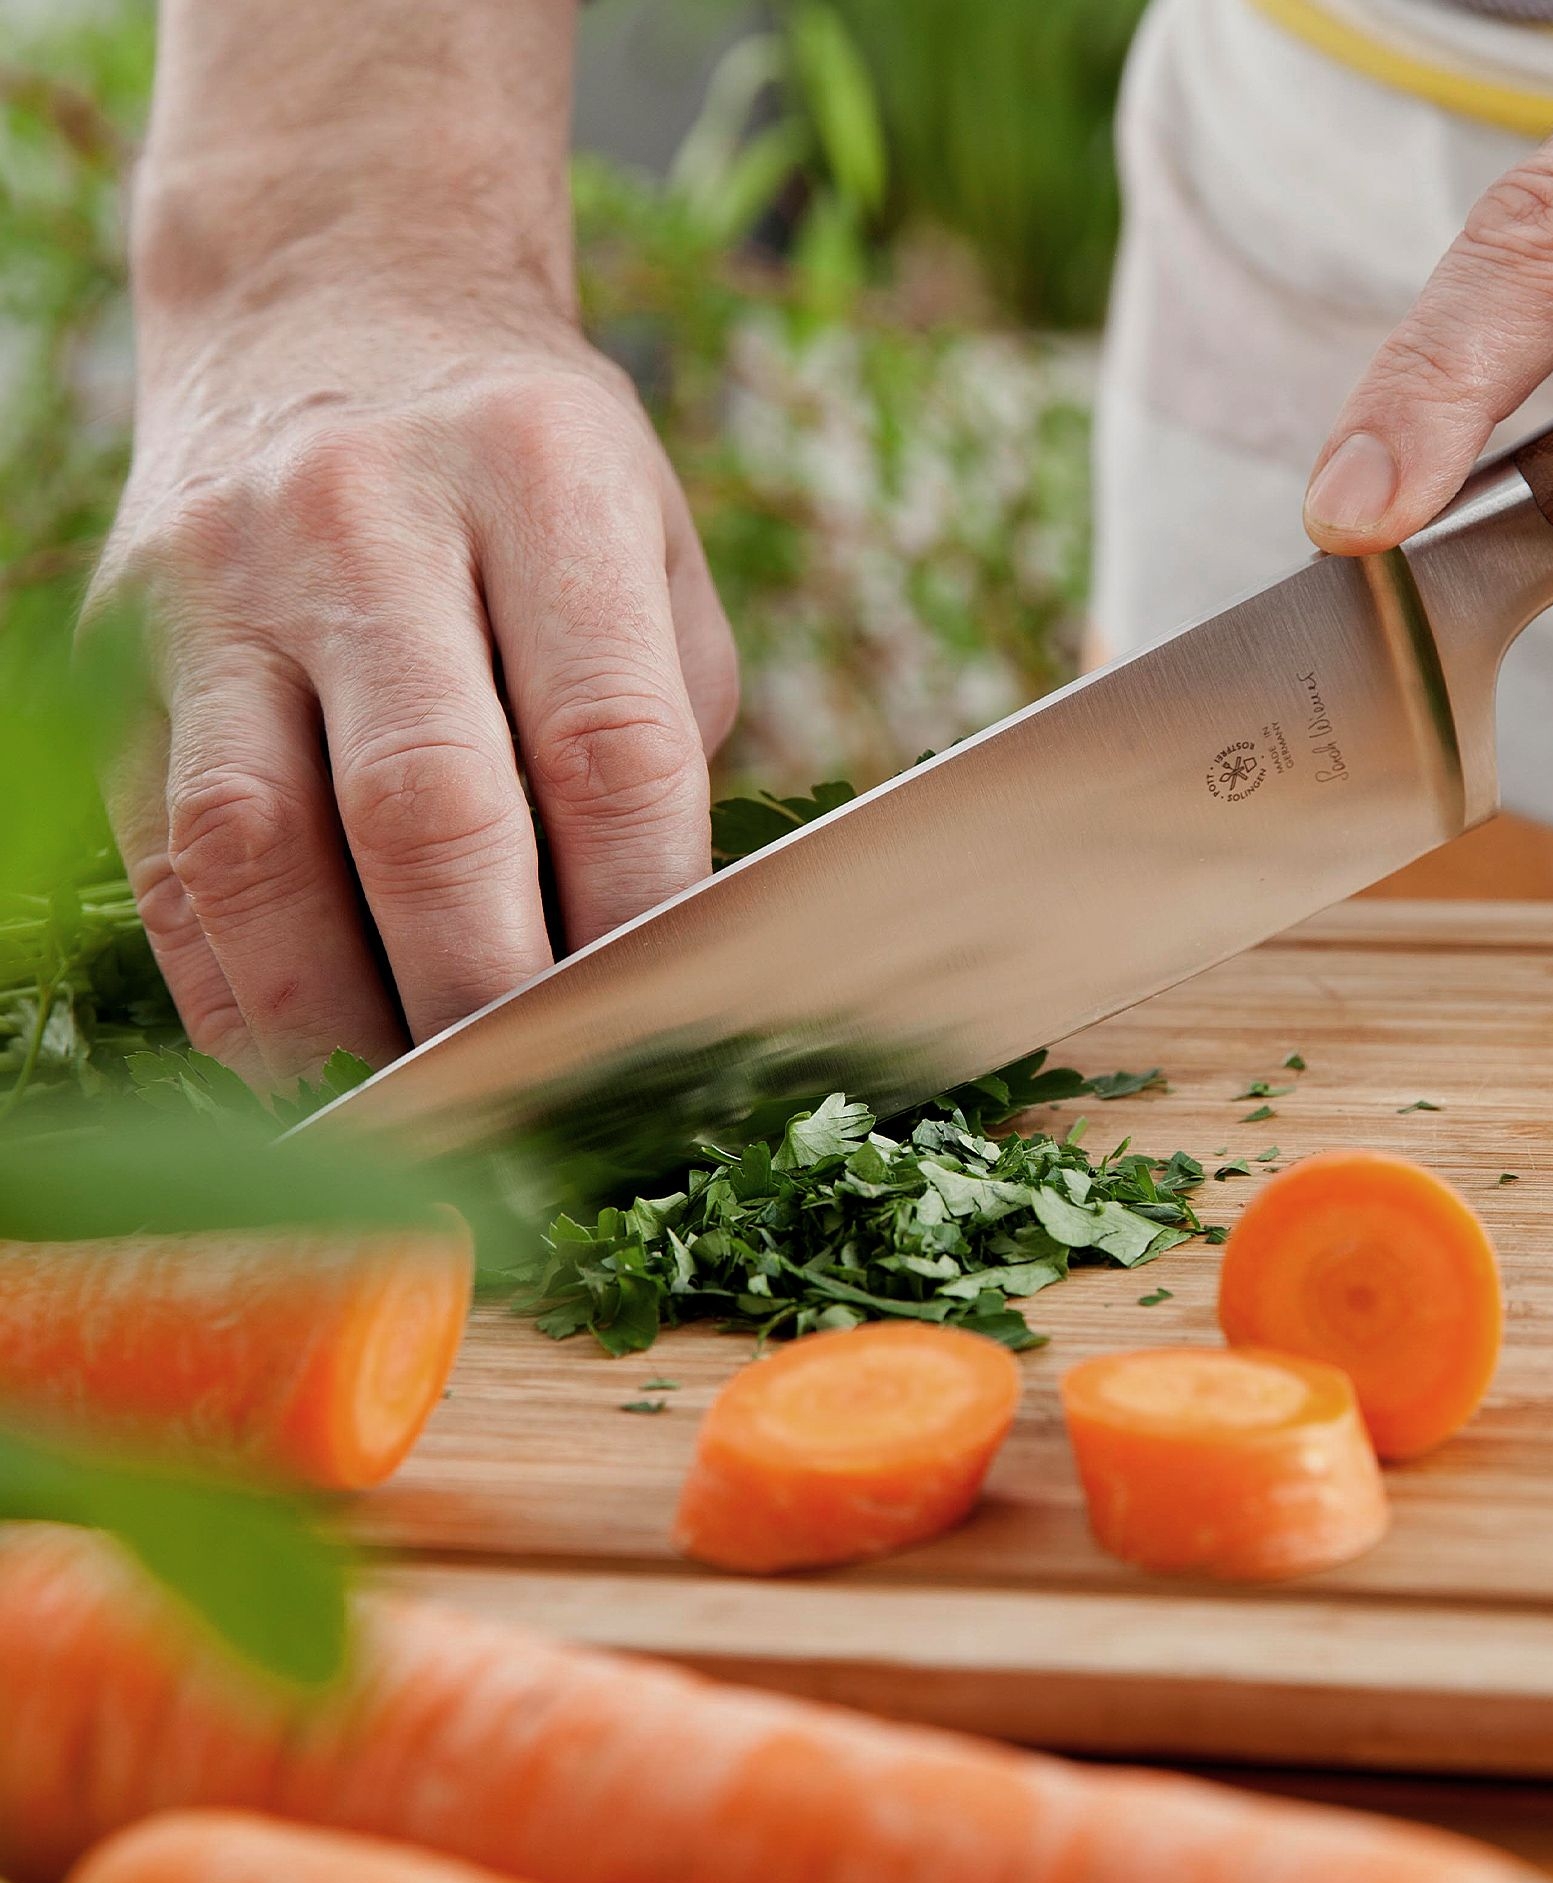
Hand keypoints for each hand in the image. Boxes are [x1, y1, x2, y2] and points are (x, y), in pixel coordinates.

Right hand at [94, 0, 735, 1083]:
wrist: (333, 303)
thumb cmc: (538, 477)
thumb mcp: (650, 551)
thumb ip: (653, 732)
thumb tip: (643, 957)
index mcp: (539, 478)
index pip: (605, 747)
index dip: (635, 918)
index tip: (660, 1032)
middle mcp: (361, 516)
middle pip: (427, 812)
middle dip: (490, 998)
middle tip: (544, 1114)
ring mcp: (215, 582)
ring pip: (260, 851)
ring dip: (338, 1027)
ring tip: (414, 1133)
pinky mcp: (115, 649)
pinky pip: (165, 860)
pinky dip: (234, 994)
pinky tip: (302, 1071)